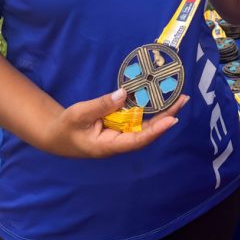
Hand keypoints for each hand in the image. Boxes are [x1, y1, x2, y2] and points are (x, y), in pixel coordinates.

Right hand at [42, 90, 188, 157]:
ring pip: (145, 126)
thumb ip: (101, 105)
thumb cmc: (66, 127)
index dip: (155, 131)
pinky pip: (137, 120)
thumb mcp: (79, 114)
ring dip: (162, 113)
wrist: (56, 135)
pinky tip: (160, 100)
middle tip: (183, 100)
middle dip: (166, 117)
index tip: (172, 120)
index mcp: (109, 146)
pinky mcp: (119, 127)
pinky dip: (149, 110)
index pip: (137, 140)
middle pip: (147, 132)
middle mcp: (119, 142)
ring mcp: (120, 135)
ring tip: (179, 98)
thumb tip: (124, 94)